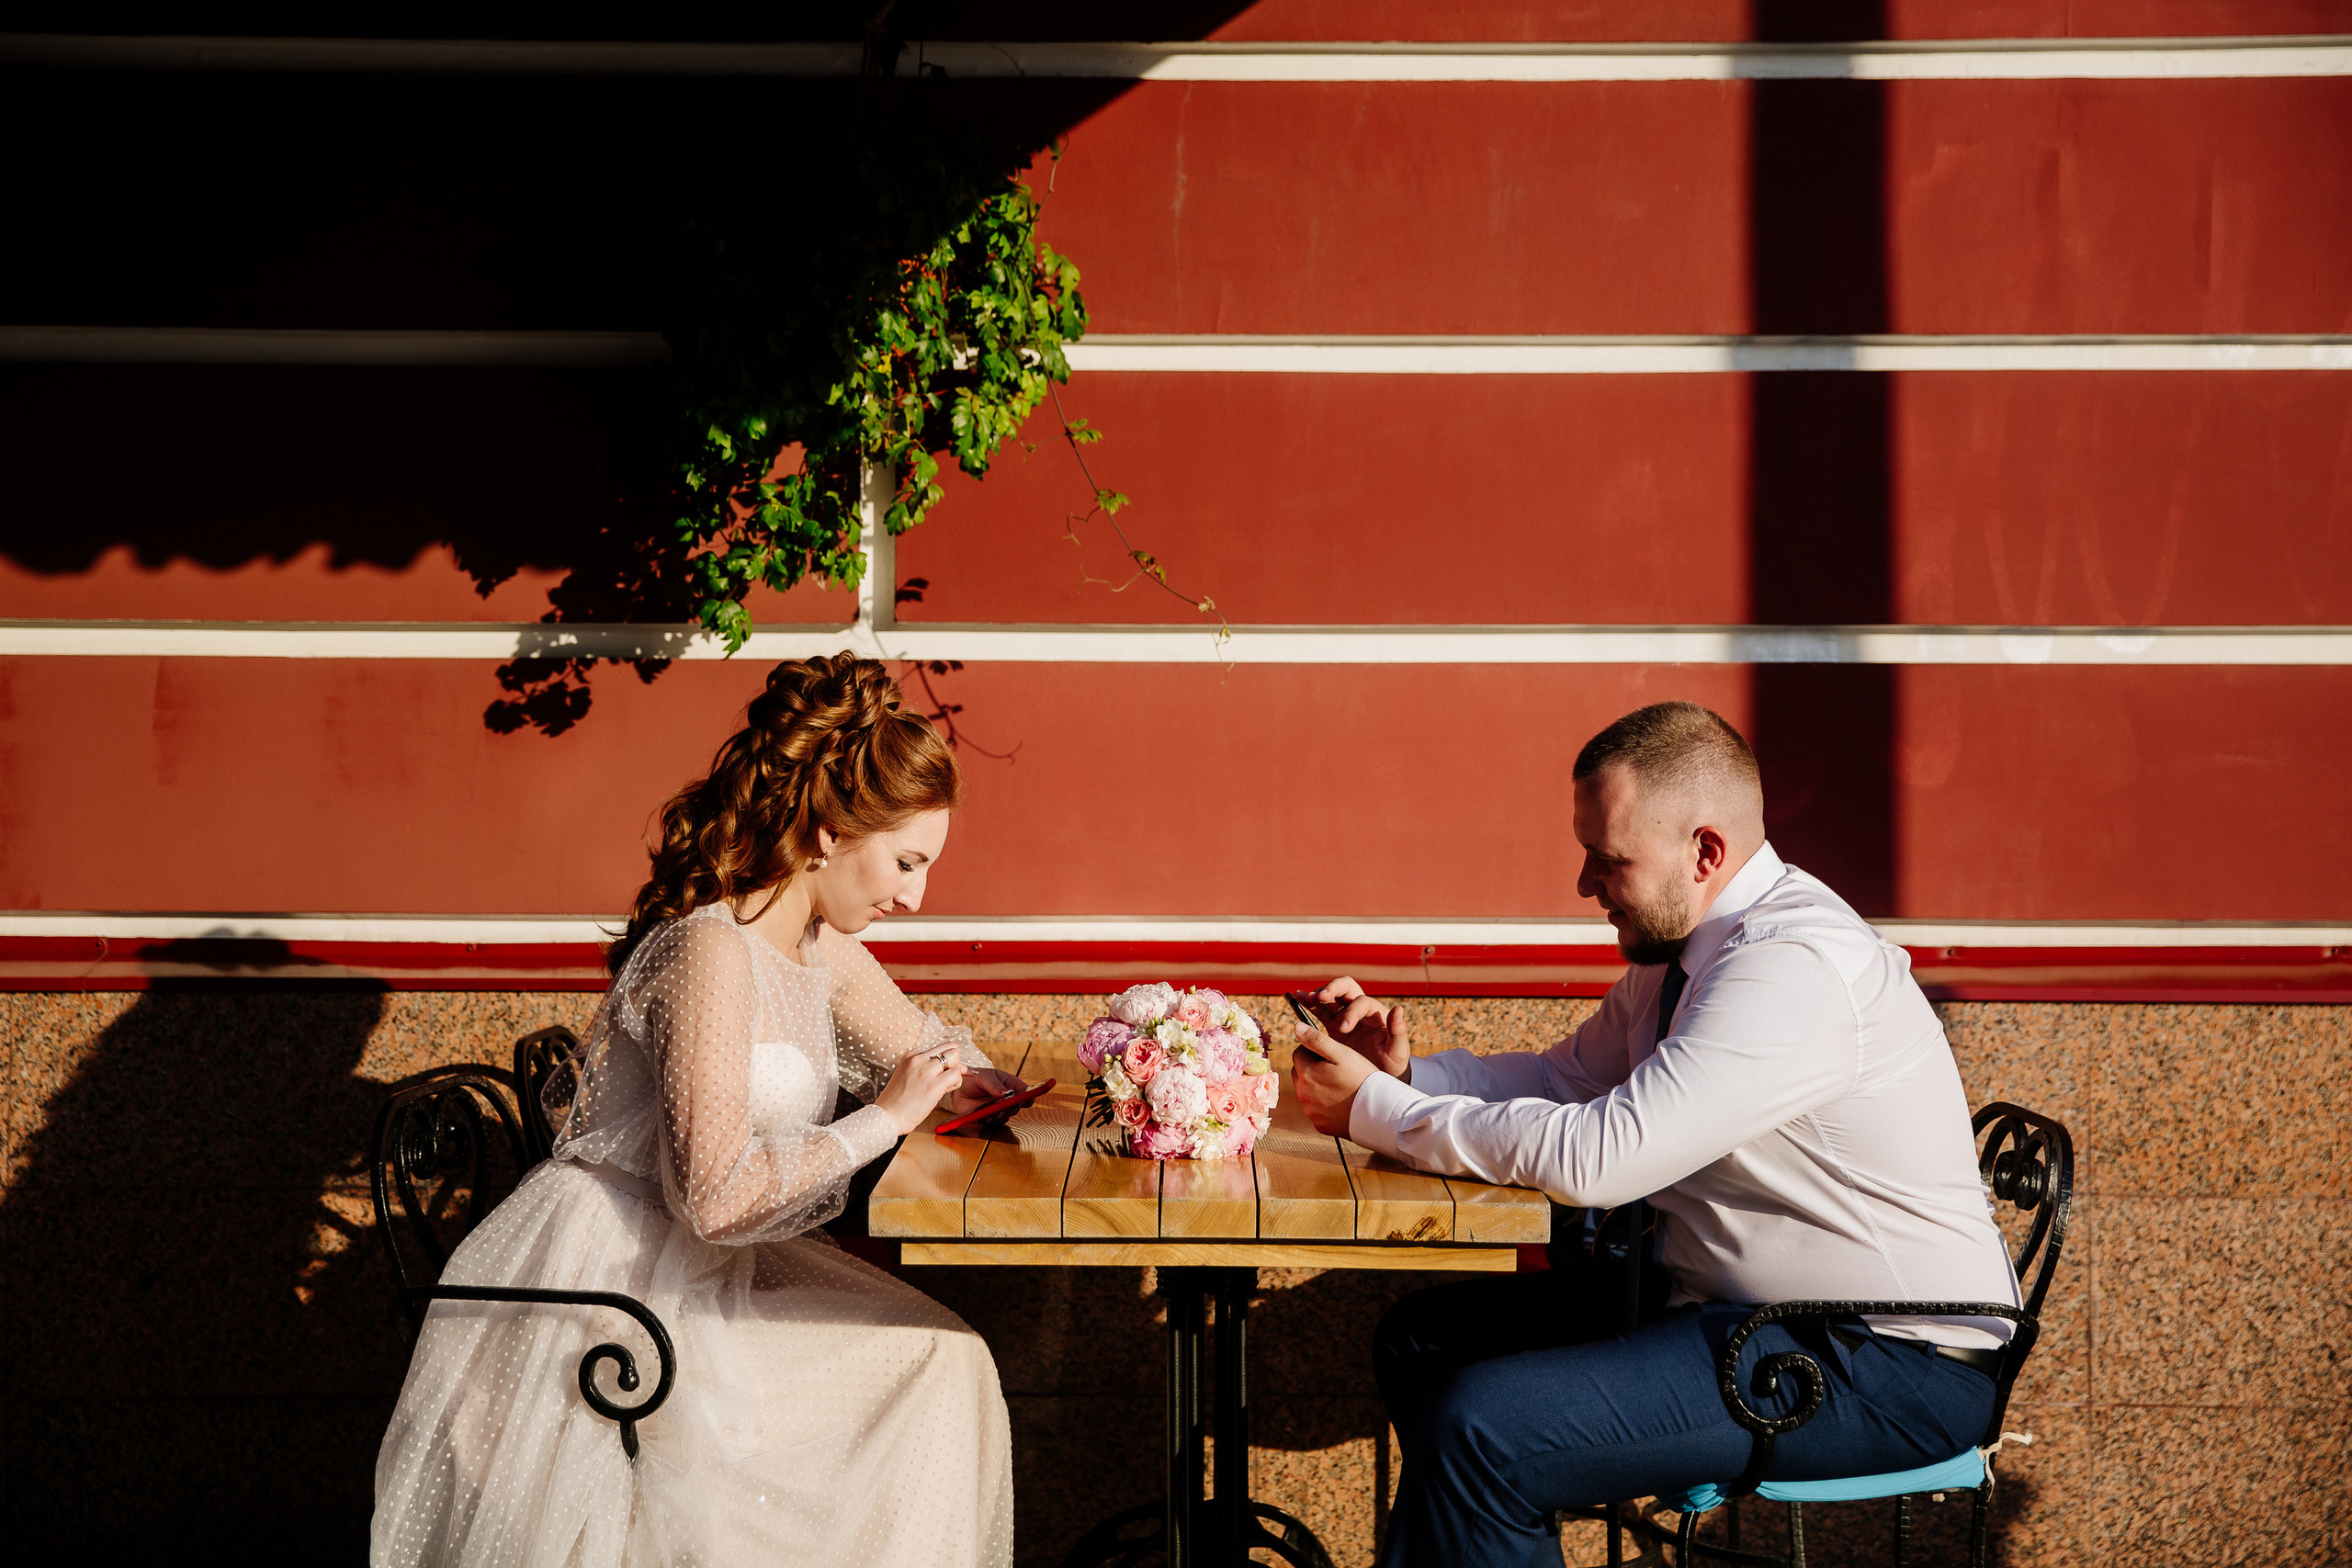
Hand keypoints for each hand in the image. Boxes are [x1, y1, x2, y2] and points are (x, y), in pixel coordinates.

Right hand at [878, 1044, 966, 1133]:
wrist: (886, 1117)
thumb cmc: (897, 1102)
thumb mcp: (907, 1077)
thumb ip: (923, 1070)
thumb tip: (946, 1069)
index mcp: (911, 1056)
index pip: (939, 1049)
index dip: (945, 1061)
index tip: (943, 1073)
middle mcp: (918, 1059)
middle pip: (951, 1048)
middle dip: (955, 1062)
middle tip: (950, 1077)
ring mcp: (926, 1071)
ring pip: (955, 1057)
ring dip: (956, 1072)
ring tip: (946, 1086)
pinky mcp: (933, 1085)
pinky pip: (956, 1074)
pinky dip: (956, 1083)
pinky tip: (944, 1091)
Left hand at [949, 1066, 1026, 1120]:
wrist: (958, 1089)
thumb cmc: (973, 1079)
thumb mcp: (983, 1077)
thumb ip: (995, 1085)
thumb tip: (1009, 1093)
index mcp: (1010, 1085)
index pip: (1025, 1091)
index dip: (1028, 1096)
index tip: (1025, 1099)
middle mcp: (1007, 1099)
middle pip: (1017, 1106)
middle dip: (1011, 1106)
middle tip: (1004, 1104)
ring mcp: (999, 1109)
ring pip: (1006, 1116)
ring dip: (1000, 1114)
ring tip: (993, 1111)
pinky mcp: (989, 1118)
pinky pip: (993, 1122)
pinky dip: (990, 1120)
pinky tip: (984, 1116)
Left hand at [1291, 1022, 1378, 1136]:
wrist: (1379, 1112)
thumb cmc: (1362, 1079)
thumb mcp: (1342, 1054)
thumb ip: (1317, 1040)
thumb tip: (1296, 1028)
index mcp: (1307, 1074)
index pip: (1298, 1054)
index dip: (1313, 1050)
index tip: (1329, 1054)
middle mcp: (1304, 1095)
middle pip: (1300, 1073)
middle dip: (1312, 1068)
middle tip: (1335, 1069)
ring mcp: (1311, 1112)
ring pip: (1307, 1092)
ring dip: (1317, 1086)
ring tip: (1340, 1085)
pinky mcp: (1320, 1125)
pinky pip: (1316, 1109)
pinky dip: (1323, 1104)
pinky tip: (1341, 1101)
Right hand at [1309, 976, 1412, 1080]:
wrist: (1379, 1078)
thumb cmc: (1393, 1065)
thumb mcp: (1399, 1052)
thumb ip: (1398, 1031)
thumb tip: (1398, 1009)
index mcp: (1376, 1013)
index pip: (1361, 1002)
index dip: (1351, 1011)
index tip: (1343, 1028)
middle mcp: (1360, 1010)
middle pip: (1346, 988)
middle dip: (1332, 989)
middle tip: (1320, 998)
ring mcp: (1346, 1016)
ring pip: (1330, 997)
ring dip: (1317, 995)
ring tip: (1303, 997)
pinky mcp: (1333, 1026)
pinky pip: (1320, 1012)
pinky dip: (1309, 1006)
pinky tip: (1297, 1002)